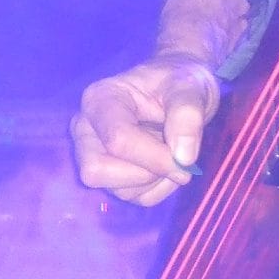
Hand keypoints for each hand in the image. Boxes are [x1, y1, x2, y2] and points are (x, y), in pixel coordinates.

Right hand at [70, 56, 220, 207]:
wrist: (184, 88)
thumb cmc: (182, 81)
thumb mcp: (192, 86)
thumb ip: (187, 114)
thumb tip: (183, 157)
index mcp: (100, 99)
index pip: (116, 140)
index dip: (153, 156)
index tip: (186, 159)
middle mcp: (87, 130)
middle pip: (96, 171)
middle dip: (145, 172)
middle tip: (177, 157)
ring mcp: (95, 155)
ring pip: (118, 190)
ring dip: (157, 179)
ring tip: (174, 148)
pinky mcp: (112, 176)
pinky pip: (135, 198)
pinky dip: (160, 187)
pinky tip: (168, 162)